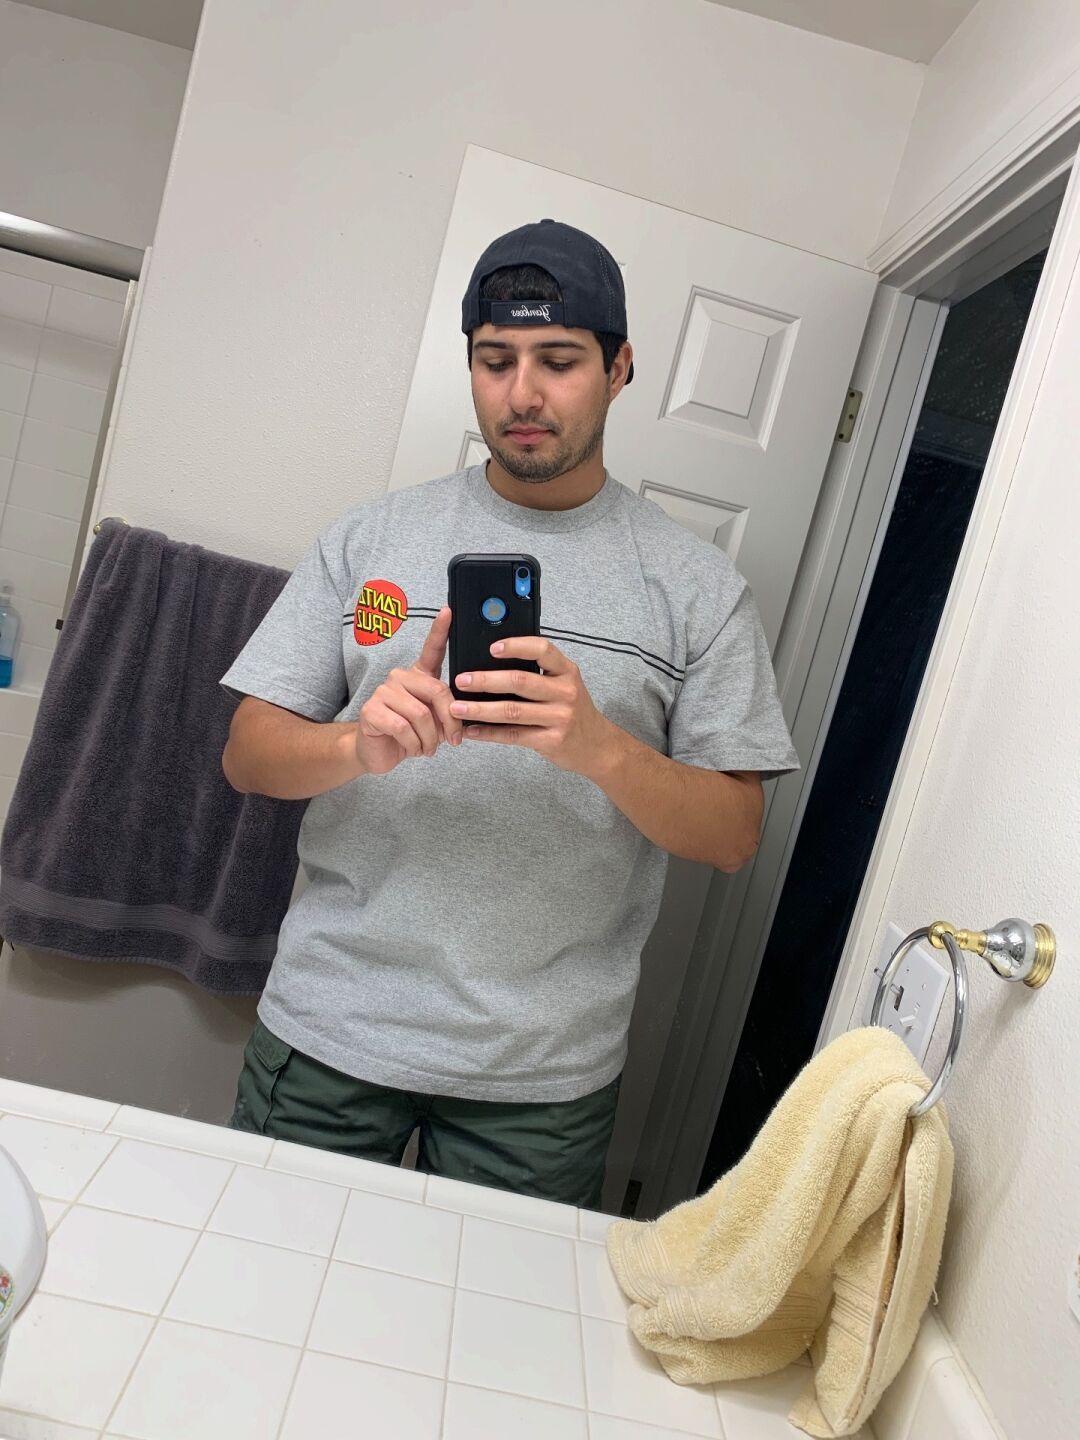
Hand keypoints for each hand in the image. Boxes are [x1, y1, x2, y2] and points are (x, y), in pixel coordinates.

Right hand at [354, 607, 462, 774]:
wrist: (379, 753)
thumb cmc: (411, 735)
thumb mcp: (437, 723)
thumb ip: (449, 713)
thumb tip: (463, 711)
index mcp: (419, 676)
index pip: (431, 650)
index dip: (440, 630)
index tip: (448, 611)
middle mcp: (400, 678)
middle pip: (436, 691)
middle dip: (449, 721)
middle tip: (452, 740)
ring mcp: (383, 691)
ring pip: (420, 713)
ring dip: (430, 739)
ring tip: (427, 748)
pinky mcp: (371, 709)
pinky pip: (402, 727)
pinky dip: (413, 744)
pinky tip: (411, 749)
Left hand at [450, 636, 616, 777]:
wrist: (597, 746)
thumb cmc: (573, 711)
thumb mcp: (564, 684)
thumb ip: (539, 673)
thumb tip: (493, 662)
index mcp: (566, 671)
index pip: (542, 649)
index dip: (516, 646)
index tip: (491, 647)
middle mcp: (565, 691)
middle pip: (520, 681)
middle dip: (486, 680)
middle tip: (461, 680)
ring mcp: (559, 717)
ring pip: (512, 711)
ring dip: (481, 709)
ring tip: (457, 708)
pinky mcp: (551, 740)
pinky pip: (513, 735)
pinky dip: (489, 733)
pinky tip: (472, 730)